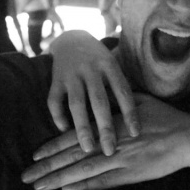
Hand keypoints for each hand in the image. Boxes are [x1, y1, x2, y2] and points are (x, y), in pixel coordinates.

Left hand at [23, 94, 189, 189]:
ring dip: (59, 179)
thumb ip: (117, 101)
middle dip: (47, 167)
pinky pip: (104, 182)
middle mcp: (111, 142)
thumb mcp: (138, 100)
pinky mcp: (131, 174)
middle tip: (26, 176)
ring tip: (40, 186)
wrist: (187, 136)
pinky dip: (85, 186)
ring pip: (84, 170)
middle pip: (73, 155)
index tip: (35, 154)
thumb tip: (99, 98)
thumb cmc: (164, 116)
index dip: (53, 146)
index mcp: (110, 122)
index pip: (75, 135)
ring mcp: (121, 160)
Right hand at [48, 30, 138, 155]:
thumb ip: (120, 88)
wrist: (71, 38)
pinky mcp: (55, 79)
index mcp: (110, 66)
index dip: (130, 113)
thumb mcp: (113, 66)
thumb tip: (134, 119)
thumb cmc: (99, 59)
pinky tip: (65, 131)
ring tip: (87, 148)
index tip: (136, 133)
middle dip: (105, 127)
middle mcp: (91, 69)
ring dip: (82, 128)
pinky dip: (59, 117)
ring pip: (77, 104)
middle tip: (110, 150)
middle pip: (100, 101)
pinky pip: (54, 101)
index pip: (123, 91)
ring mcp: (72, 74)